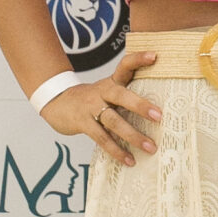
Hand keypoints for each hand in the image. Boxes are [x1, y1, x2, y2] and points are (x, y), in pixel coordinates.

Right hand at [41, 50, 160, 165]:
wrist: (57, 103)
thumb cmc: (92, 99)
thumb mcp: (107, 91)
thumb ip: (127, 95)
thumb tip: (160, 109)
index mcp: (111, 82)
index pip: (125, 65)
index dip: (139, 59)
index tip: (155, 56)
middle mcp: (102, 92)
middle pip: (121, 96)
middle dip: (140, 106)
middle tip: (159, 116)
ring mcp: (91, 108)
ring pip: (113, 121)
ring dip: (133, 136)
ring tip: (151, 147)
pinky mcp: (83, 123)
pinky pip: (102, 138)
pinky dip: (116, 151)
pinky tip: (130, 160)